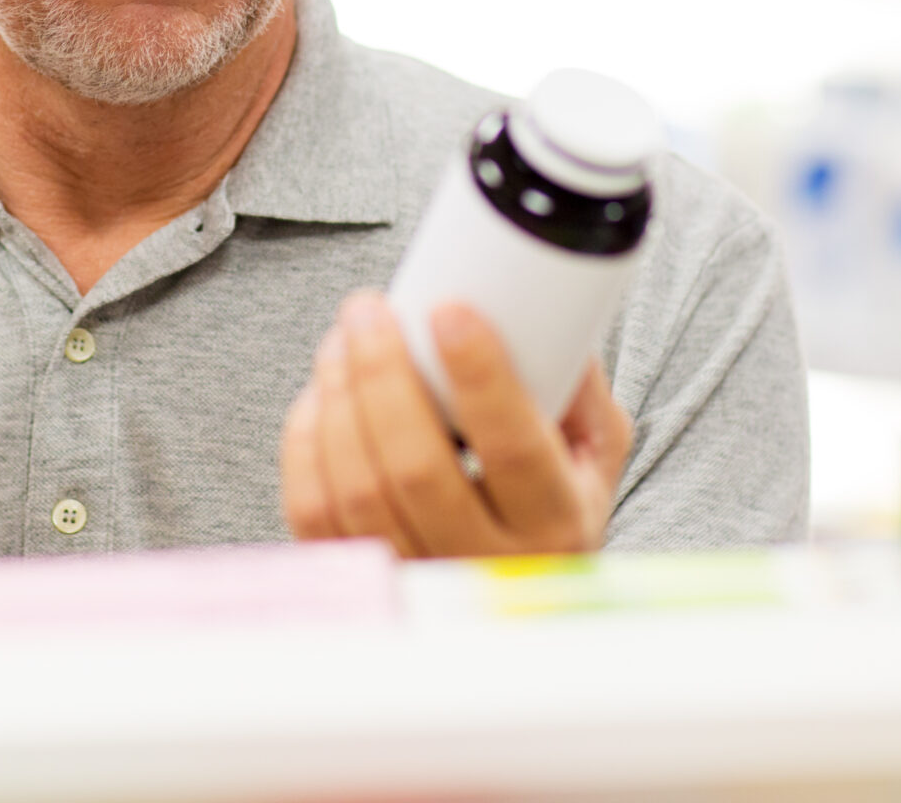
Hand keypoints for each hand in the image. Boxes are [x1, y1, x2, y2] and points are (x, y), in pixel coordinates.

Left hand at [280, 290, 632, 557]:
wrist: (518, 590)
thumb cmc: (553, 494)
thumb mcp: (594, 445)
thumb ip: (574, 382)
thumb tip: (531, 314)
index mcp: (556, 523)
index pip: (514, 448)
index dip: (479, 377)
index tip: (450, 311)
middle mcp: (487, 563)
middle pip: (416, 468)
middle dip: (382, 374)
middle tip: (370, 310)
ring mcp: (419, 577)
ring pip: (357, 490)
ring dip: (338, 399)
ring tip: (342, 340)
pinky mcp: (362, 580)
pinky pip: (314, 512)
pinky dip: (306, 444)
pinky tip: (321, 396)